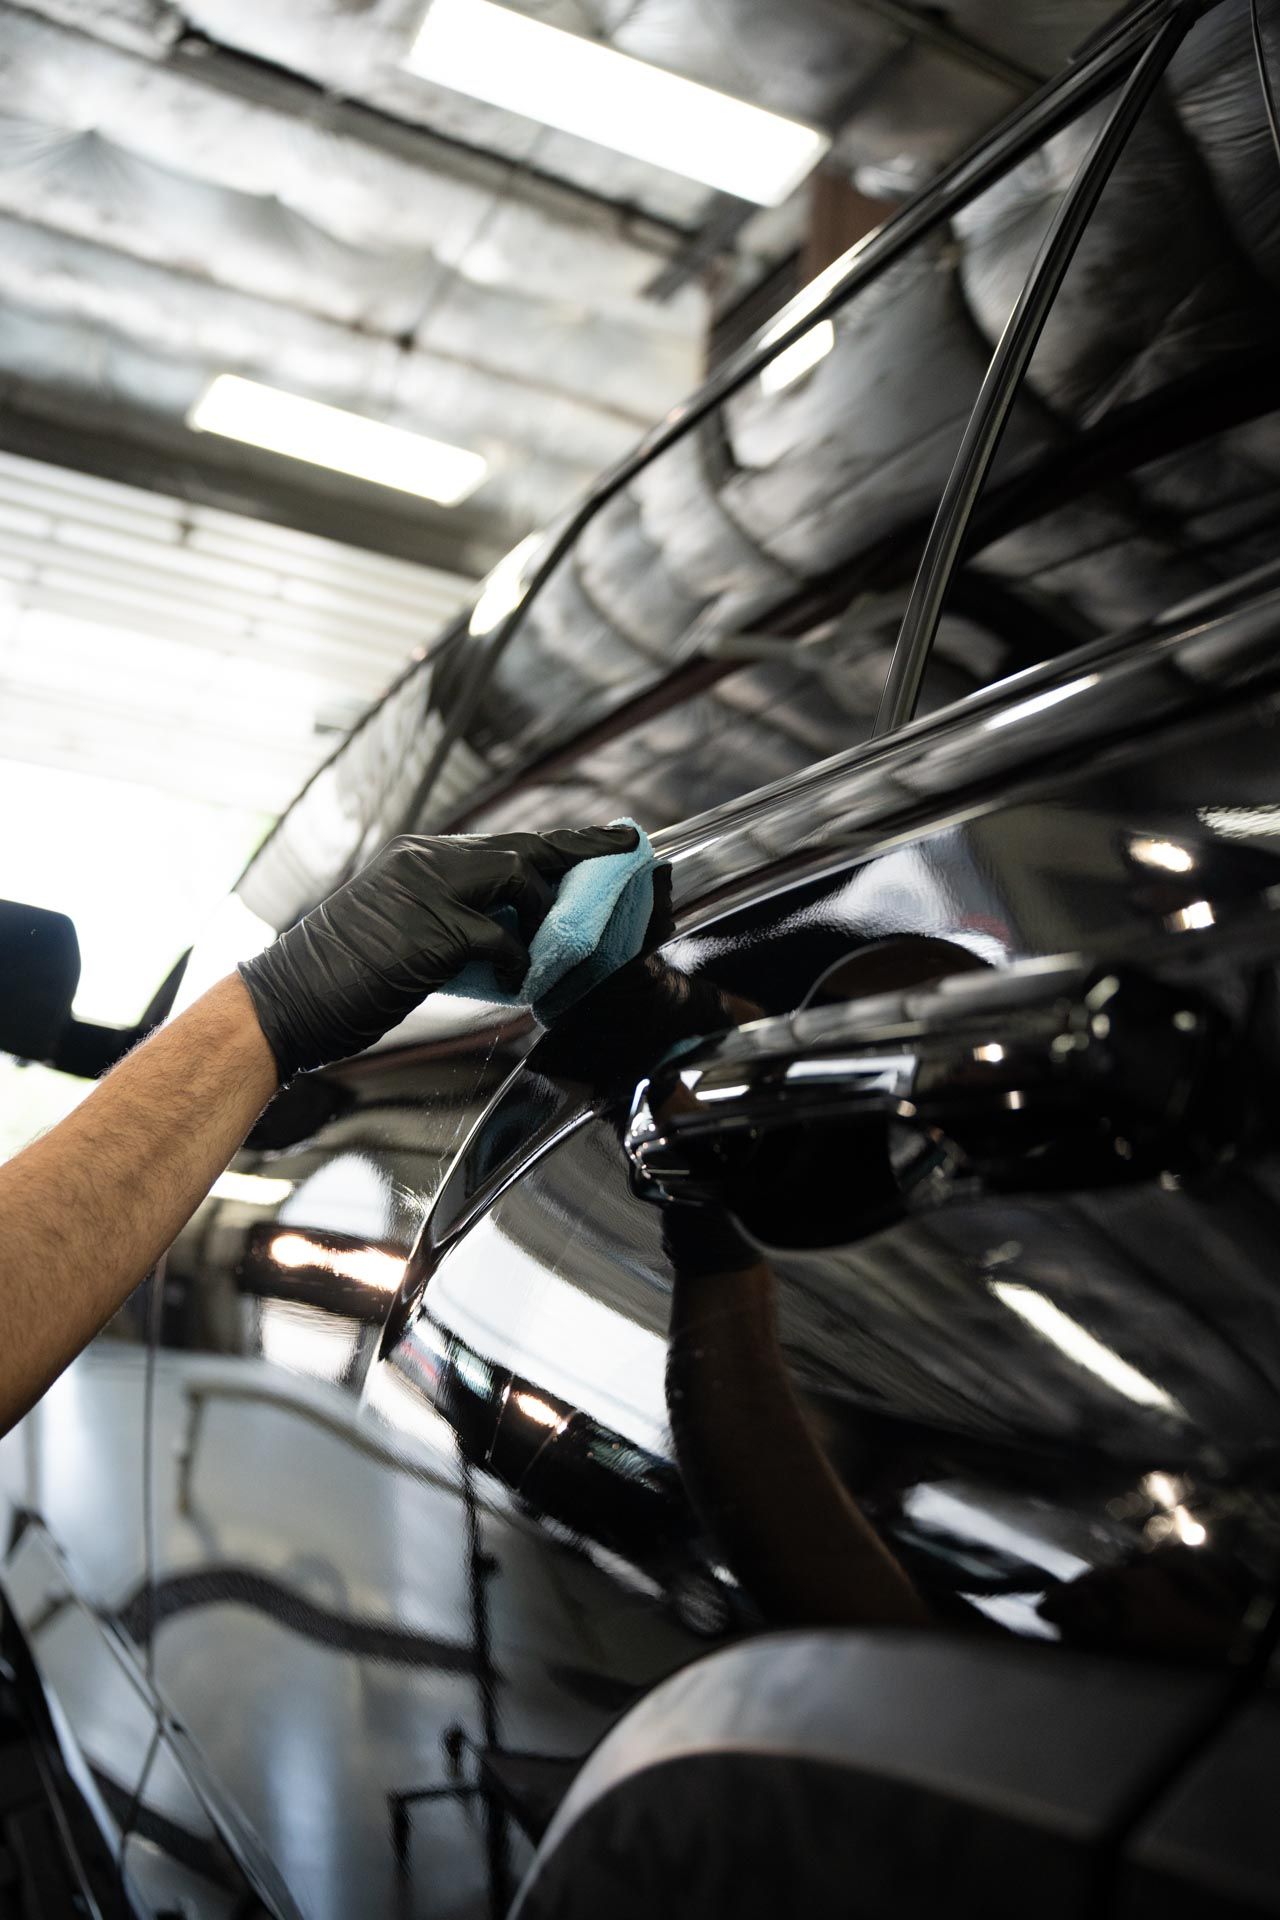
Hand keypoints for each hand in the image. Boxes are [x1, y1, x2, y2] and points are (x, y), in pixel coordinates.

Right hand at [239, 825, 637, 1079]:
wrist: (286, 1002)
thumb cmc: (344, 979)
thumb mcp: (406, 932)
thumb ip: (458, 920)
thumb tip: (519, 937)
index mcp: (421, 858)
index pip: (508, 842)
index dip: (562, 844)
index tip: (608, 840)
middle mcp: (426, 861)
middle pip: (525, 845)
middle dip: (581, 851)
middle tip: (627, 852)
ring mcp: (426, 891)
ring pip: (518, 876)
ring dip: (545, 917)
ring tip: (546, 953)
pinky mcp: (428, 931)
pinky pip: (499, 937)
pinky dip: (518, 962)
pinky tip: (515, 982)